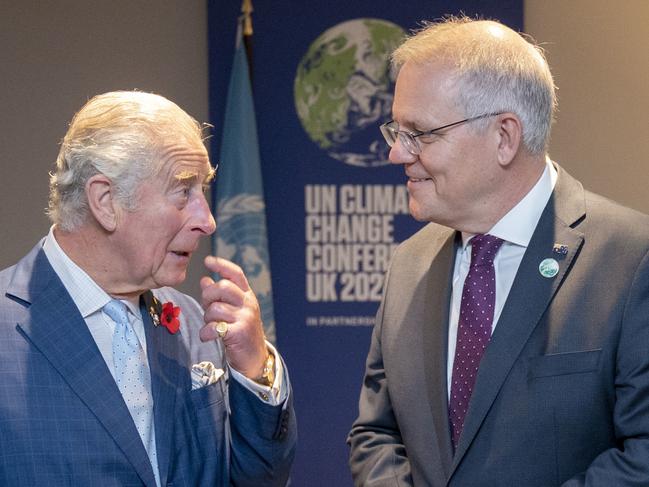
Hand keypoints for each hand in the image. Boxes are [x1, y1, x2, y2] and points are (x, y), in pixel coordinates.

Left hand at [200, 256, 267, 379]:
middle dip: (208, 296)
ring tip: (210, 325)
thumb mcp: (232, 311)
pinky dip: (205, 332)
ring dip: (206, 318)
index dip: (222, 265)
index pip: (236, 274)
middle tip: (206, 307)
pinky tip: (207, 336)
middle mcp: (248, 304)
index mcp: (247, 296)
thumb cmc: (239, 331)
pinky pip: (214, 327)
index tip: (208, 260)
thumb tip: (205, 280)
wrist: (254, 358)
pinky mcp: (239, 333)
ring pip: (216, 308)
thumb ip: (218, 296)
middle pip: (223, 287)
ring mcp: (246, 318)